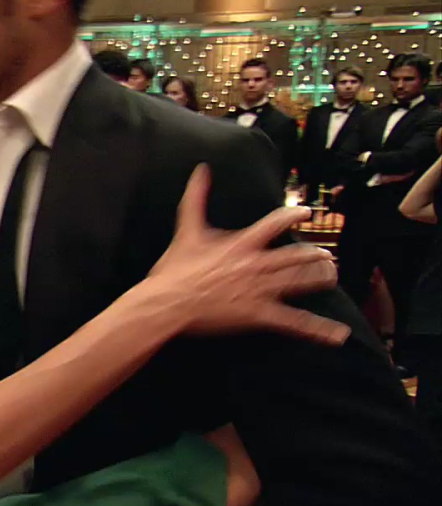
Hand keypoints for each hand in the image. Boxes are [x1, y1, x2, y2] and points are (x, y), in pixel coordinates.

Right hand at [144, 165, 348, 345]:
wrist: (167, 302)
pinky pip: (294, 322)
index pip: (276, 223)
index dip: (294, 215)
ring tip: (333, 276)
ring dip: (322, 278)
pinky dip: (318, 329)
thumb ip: (196, 198)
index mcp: (242, 244)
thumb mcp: (187, 230)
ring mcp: (261, 291)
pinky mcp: (259, 314)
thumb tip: (201, 171)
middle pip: (298, 256)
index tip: (307, 212)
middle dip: (316, 254)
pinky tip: (337, 334)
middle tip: (327, 254)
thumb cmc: (174, 269)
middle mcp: (257, 265)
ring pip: (303, 282)